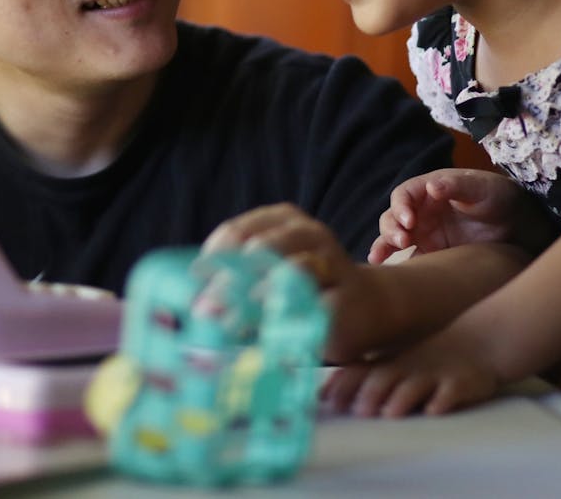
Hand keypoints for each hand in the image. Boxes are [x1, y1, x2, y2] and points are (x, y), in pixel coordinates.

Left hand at [204, 203, 392, 362]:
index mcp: (282, 219)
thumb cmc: (306, 288)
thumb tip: (193, 304)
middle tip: (203, 311)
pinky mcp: (347, 297)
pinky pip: (311, 309)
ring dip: (252, 303)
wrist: (369, 306)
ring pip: (287, 275)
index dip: (210, 262)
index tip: (191, 290)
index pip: (235, 233)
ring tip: (228, 326)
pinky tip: (265, 340)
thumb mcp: (271, 271)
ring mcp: (332, 261)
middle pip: (259, 250)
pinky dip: (286, 324)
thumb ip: (236, 279)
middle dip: (227, 283)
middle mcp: (308, 232)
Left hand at [321, 326, 500, 417]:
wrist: (476, 341)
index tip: (323, 398)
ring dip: (402, 398)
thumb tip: (322, 393)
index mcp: (389, 365)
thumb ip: (363, 377)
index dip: (342, 384)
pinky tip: (435, 409)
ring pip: (416, 385)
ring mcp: (434, 374)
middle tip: (358, 411)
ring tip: (390, 413)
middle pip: (385, 378)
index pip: (360, 372)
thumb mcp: (395, 364)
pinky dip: (443, 400)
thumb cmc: (427, 359)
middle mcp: (407, 369)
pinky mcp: (460, 382)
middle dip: (370, 393)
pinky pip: (452, 391)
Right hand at [369, 168, 532, 263]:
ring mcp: (424, 232)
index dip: (401, 207)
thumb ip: (457, 186)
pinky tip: (391, 274)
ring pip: (394, 238)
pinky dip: (398, 266)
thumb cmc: (496, 196)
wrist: (517, 223)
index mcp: (427, 190)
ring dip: (385, 245)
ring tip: (380, 258)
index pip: (403, 195)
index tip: (409, 221)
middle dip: (391, 228)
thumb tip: (432, 186)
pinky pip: (411, 258)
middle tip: (403, 241)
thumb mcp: (481, 187)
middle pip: (393, 217)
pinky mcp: (431, 252)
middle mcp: (420, 210)